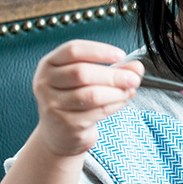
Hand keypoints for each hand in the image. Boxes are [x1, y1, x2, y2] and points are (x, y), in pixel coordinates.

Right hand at [31, 40, 143, 156]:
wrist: (60, 132)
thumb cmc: (75, 99)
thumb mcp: (89, 79)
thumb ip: (114, 69)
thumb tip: (137, 67)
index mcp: (49, 64)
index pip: (73, 50)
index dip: (99, 51)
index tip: (121, 55)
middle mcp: (45, 82)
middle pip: (82, 73)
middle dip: (114, 76)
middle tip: (134, 79)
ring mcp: (53, 104)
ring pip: (92, 95)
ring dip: (117, 93)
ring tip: (128, 92)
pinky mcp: (66, 123)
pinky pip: (97, 111)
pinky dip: (115, 105)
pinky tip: (120, 102)